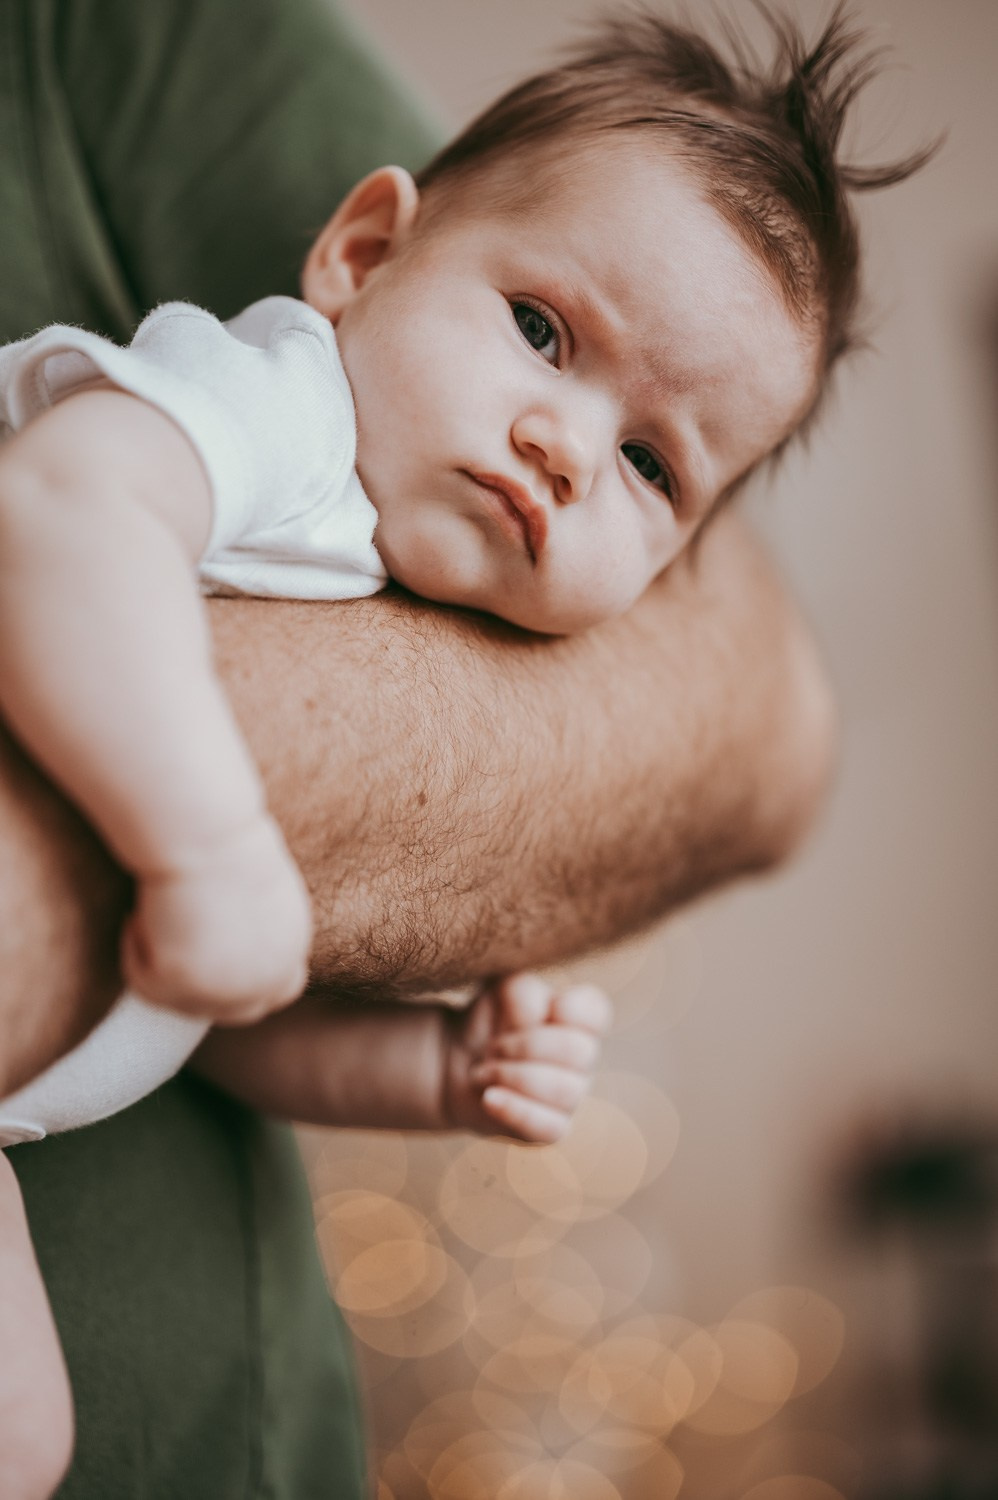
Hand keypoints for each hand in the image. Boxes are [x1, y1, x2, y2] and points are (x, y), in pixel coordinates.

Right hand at [121, 814, 311, 1022]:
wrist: (204, 832)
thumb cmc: (224, 839)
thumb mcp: (259, 890)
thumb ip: (255, 929)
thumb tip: (220, 943)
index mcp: (290, 947)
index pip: (278, 991)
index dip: (245, 983)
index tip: (209, 958)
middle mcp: (267, 976)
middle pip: (236, 1012)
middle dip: (203, 988)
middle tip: (170, 949)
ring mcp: (228, 986)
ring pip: (183, 1004)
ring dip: (165, 966)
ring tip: (151, 917)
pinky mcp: (184, 983)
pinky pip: (146, 985)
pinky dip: (135, 954)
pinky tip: (137, 916)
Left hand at [443, 972, 611, 1143]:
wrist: (451, 1066)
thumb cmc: (486, 1023)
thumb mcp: (496, 990)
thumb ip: (523, 991)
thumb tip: (536, 1018)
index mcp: (576, 1020)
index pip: (596, 1013)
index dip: (571, 1009)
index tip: (541, 1008)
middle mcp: (582, 1060)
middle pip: (578, 1052)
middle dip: (525, 1046)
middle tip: (493, 1047)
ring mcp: (571, 1097)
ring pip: (565, 1090)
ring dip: (511, 1076)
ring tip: (481, 1072)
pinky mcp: (552, 1130)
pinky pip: (550, 1129)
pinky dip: (515, 1110)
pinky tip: (489, 1098)